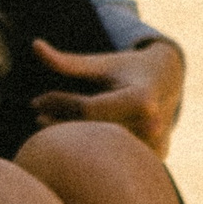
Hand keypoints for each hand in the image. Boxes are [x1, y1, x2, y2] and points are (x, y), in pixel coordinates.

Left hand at [29, 37, 185, 158]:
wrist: (168, 80)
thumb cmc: (127, 68)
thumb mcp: (100, 63)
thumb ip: (68, 62)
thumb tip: (34, 45)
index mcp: (141, 99)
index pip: (87, 109)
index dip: (58, 104)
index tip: (35, 101)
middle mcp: (152, 126)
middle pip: (93, 130)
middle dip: (60, 122)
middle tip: (37, 116)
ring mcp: (155, 146)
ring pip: (102, 148)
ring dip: (73, 139)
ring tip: (49, 126)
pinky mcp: (154, 158)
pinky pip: (115, 156)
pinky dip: (92, 149)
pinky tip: (74, 140)